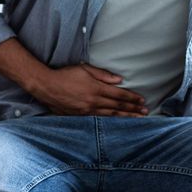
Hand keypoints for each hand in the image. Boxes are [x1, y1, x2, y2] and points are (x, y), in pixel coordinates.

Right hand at [29, 64, 147, 116]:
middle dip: (133, 109)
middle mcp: (94, 101)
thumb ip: (103, 75)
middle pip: (118, 106)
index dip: (132, 98)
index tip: (142, 100)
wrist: (46, 86)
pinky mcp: (80, 116)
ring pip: (111, 115)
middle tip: (145, 112)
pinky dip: (111, 121)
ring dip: (125, 117)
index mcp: (96, 88)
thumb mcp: (85, 69)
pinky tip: (118, 123)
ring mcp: (87, 110)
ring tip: (137, 118)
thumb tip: (119, 80)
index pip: (119, 94)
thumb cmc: (65, 75)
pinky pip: (99, 120)